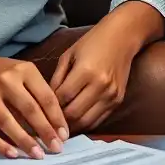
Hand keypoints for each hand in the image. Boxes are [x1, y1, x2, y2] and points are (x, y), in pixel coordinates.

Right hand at [0, 46, 68, 159]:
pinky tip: (12, 154)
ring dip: (24, 141)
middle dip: (45, 131)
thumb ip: (38, 92)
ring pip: (7, 122)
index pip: (45, 96)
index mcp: (24, 70)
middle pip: (29, 109)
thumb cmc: (2, 72)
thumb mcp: (23, 72)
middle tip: (56, 149)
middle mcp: (6, 80)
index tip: (64, 135)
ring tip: (37, 155)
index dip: (56, 118)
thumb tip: (56, 124)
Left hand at [50, 18, 140, 133]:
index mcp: (85, 71)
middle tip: (48, 121)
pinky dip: (85, 125)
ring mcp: (111, 95)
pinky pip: (98, 120)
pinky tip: (76, 123)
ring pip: (86, 121)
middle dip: (58, 120)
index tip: (41, 109)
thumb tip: (47, 100)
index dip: (49, 105)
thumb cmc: (92, 42)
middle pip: (73, 113)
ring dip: (71, 126)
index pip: (62, 97)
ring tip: (60, 127)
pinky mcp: (118, 100)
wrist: (122, 37)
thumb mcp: (69, 55)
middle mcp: (100, 85)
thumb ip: (57, 78)